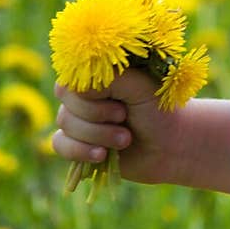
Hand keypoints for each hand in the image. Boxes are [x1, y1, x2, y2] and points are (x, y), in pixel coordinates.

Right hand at [52, 67, 183, 185]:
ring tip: (125, 140)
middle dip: (98, 120)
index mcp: (95, 74)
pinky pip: (59, 145)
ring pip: (65, 126)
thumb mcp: (139, 85)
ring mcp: (77, 118)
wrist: (170, 145)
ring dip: (98, 136)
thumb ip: (110, 76)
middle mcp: (81, 94)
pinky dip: (80, 151)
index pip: (71, 83)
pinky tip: (102, 155)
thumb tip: (75, 88)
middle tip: (125, 119)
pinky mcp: (77, 143)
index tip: (121, 106)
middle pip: (66, 106)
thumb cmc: (157, 108)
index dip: (92, 99)